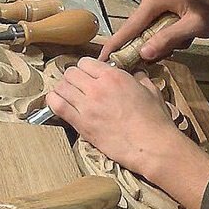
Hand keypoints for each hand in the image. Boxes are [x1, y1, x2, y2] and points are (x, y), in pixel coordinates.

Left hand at [46, 57, 188, 179]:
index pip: (86, 62)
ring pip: (61, 87)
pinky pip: (58, 106)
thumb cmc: (155, 120)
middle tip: (76, 86)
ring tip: (66, 95)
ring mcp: (87, 106)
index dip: (86, 68)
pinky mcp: (81, 124)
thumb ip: (139, 79)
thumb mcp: (151, 91)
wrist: (151, 146)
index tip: (88, 75)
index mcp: (114, 76)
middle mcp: (97, 88)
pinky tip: (57, 103)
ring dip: (62, 89)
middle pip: (70, 73)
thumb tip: (136, 74)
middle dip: (72, 78)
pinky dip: (54, 102)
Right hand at [99, 0, 208, 61]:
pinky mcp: (157, 7)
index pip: (129, 26)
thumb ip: (168, 39)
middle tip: (164, 55)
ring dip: (158, 44)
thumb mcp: (194, 27)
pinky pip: (151, 30)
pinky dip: (162, 40)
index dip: (115, 45)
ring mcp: (152, 1)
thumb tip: (143, 53)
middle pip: (134, 30)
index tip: (101, 60)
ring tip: (182, 42)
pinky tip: (180, 39)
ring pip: (144, 32)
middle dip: (144, 47)